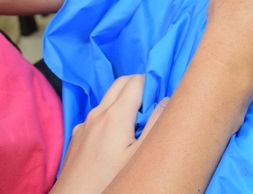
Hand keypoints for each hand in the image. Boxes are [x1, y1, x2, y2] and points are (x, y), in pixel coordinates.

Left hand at [50, 75, 168, 193]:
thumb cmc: (109, 179)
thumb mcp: (141, 153)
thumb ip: (156, 123)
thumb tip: (167, 100)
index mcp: (115, 114)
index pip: (137, 81)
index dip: (152, 82)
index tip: (162, 94)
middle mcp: (97, 113)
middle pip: (121, 83)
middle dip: (139, 84)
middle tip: (154, 101)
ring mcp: (85, 124)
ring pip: (108, 99)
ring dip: (125, 99)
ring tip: (139, 121)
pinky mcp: (77, 136)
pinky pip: (97, 115)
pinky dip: (111, 114)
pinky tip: (117, 136)